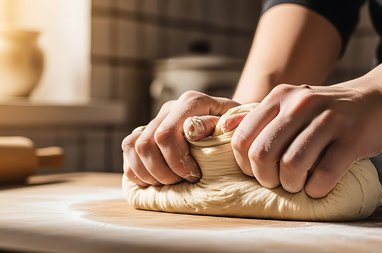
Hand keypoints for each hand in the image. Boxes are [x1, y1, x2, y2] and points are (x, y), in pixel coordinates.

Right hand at [122, 91, 239, 186]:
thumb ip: (219, 125)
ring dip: (149, 173)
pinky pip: (127, 151)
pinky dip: (137, 171)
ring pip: (133, 147)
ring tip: (170, 182)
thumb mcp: (238, 127)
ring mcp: (156, 119)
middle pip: (146, 143)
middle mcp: (170, 107)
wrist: (231, 127)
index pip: (167, 134)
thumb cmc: (237, 131)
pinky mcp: (146, 132)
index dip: (176, 161)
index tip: (195, 175)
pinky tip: (155, 180)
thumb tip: (191, 128)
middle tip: (182, 181)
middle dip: (163, 171)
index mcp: (192, 102)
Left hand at [231, 77, 381, 197]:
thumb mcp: (290, 104)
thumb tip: (224, 128)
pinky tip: (317, 188)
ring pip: (292, 165)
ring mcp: (328, 119)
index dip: (243, 164)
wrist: (375, 101)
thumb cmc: (325, 111)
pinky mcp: (352, 138)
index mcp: (280, 96)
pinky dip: (316, 189)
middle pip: (263, 153)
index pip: (242, 136)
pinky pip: (324, 174)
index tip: (256, 172)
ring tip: (296, 185)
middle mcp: (301, 103)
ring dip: (290, 185)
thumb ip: (258, 116)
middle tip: (275, 183)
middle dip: (264, 178)